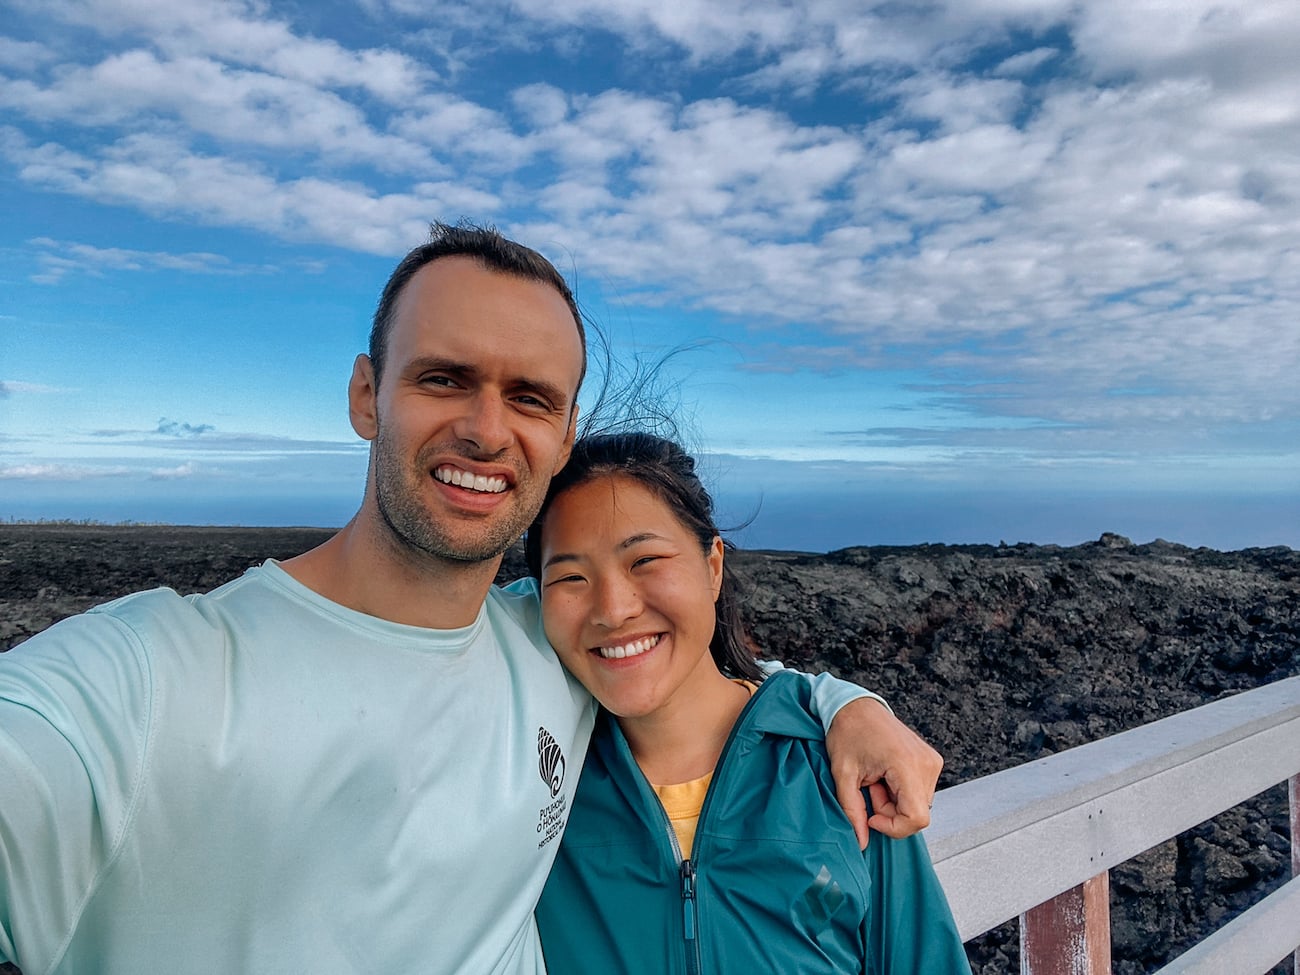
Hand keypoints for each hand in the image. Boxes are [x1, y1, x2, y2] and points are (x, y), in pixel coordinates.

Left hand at [824, 697, 942, 848]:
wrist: (856, 706)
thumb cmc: (848, 731)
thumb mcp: (843, 775)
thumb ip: (852, 811)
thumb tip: (861, 841)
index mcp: (907, 764)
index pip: (917, 818)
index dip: (893, 827)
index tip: (871, 816)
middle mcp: (926, 763)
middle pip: (917, 814)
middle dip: (890, 811)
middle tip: (870, 789)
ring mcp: (932, 761)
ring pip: (919, 805)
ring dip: (894, 802)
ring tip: (876, 779)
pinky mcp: (931, 761)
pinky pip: (920, 792)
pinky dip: (901, 792)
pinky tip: (885, 775)